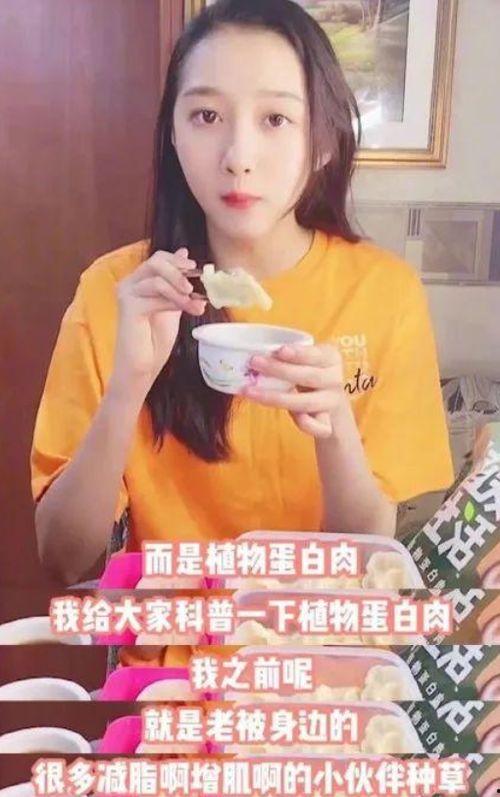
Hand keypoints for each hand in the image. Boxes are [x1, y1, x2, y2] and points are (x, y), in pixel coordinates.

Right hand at [109, 247, 206, 398]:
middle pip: (156, 262)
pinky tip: (187, 311)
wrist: (142, 366)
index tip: (195, 269)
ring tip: (195, 306)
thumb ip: (177, 284)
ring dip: (181, 292)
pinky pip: (156, 296)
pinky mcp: (129, 307)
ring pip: (157, 278)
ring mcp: (126, 294)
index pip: (158, 258)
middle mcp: (129, 284)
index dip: (178, 261)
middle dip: (179, 273)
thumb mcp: (172, 305)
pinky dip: (175, 301)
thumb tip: (185, 255)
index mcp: (138, 281)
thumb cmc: (154, 340)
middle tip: (193, 288)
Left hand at [240, 343, 347, 437]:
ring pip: (306, 402)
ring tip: (250, 391)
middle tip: (254, 362)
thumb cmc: (308, 375)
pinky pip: (320, 427)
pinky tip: (297, 418)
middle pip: (308, 376)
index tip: (280, 350)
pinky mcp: (328, 423)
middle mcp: (335, 379)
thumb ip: (286, 358)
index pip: (316, 354)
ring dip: (276, 397)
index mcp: (331, 358)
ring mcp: (332, 402)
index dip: (299, 353)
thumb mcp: (304, 361)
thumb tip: (251, 357)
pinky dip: (308, 424)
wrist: (329, 403)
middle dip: (279, 370)